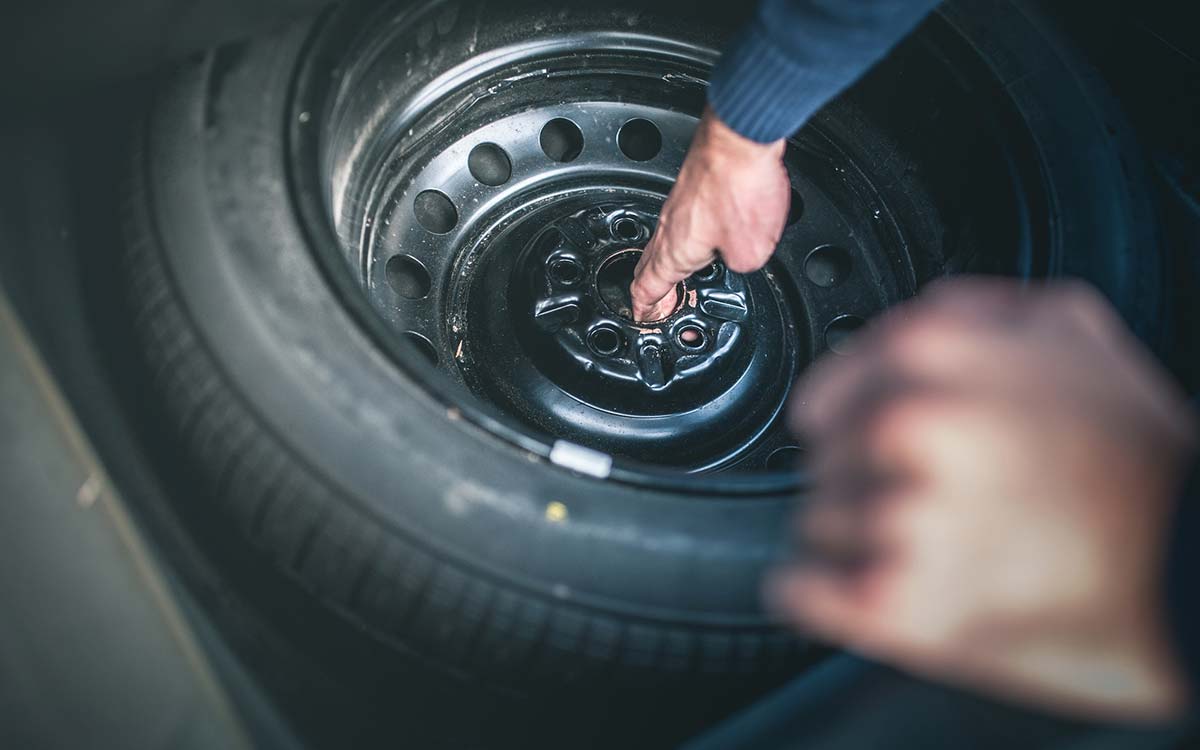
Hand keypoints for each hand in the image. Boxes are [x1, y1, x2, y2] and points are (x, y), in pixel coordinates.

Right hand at [630, 107, 789, 320]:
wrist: (742, 137)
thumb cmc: (740, 186)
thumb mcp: (752, 251)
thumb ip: (742, 265)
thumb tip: (739, 258)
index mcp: (674, 251)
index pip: (646, 288)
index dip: (644, 309)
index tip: (643, 318)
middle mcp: (668, 228)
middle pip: (648, 266)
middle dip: (650, 289)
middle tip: (655, 304)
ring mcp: (678, 205)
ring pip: (663, 242)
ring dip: (666, 263)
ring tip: (675, 277)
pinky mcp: (693, 187)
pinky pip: (680, 222)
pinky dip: (682, 239)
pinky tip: (699, 237)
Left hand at [773, 279, 1195, 720]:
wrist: (1199, 565)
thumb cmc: (1142, 460)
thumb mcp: (1071, 327)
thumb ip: (973, 310)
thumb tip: (914, 319)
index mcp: (929, 351)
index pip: (822, 396)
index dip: (852, 428)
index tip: (874, 448)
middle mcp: (904, 425)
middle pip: (821, 462)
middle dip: (863, 482)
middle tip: (931, 502)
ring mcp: (897, 515)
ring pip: (814, 525)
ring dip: (855, 540)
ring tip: (934, 548)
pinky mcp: (896, 602)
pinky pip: (803, 589)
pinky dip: (822, 592)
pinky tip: (872, 586)